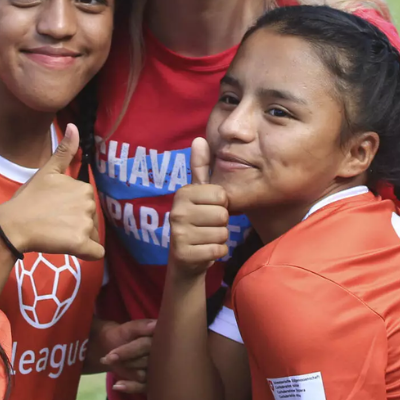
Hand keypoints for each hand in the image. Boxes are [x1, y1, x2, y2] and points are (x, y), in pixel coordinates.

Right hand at [0, 124, 103, 260]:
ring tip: (56, 234)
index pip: (86, 204)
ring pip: (92, 236)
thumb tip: (73, 125)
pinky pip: (96, 253)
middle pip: (91, 219)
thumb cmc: (28, 199)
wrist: (12, 224)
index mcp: (83, 187)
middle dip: (76, 223)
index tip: (54, 210)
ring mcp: (85, 224)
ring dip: (79, 238)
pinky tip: (72, 249)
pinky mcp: (80, 243)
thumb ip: (64, 151)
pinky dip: (88, 253)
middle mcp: (88, 204)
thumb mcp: (46, 172)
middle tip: (53, 223)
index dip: (71, 209)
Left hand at [91, 317, 156, 393]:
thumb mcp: (128, 329)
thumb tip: (154, 326)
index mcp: (160, 337)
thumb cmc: (123, 335)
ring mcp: (160, 369)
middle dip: (125, 362)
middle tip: (105, 360)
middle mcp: (163, 354)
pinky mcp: (154, 381)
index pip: (145, 345)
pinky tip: (117, 386)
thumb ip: (140, 326)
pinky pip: (145, 387)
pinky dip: (131, 387)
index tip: (110, 356)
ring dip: (126, 373)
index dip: (128, 351)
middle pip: (146, 362)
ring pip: (144, 375)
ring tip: (107, 364)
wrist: (117, 346)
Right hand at [167, 138, 229, 276]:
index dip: (221, 205)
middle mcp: (177, 211)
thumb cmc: (197, 222)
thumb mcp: (198, 194)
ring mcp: (178, 233)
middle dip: (221, 224)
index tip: (208, 210)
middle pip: (223, 214)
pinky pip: (218, 250)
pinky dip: (217, 252)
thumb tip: (199, 138)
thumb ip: (201, 167)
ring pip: (222, 233)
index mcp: (183, 193)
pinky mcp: (184, 254)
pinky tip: (204, 251)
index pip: (221, 195)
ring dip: (219, 238)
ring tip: (205, 238)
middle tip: (207, 227)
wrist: (185, 260)